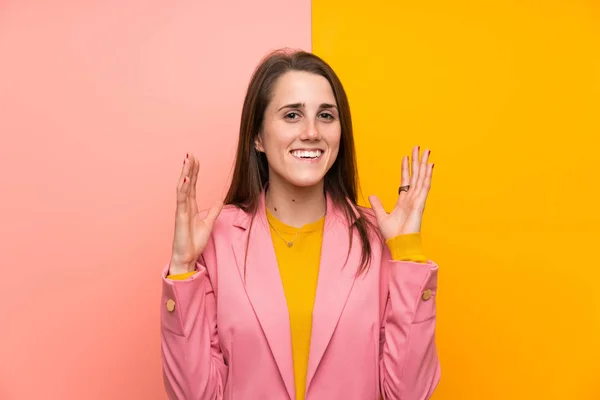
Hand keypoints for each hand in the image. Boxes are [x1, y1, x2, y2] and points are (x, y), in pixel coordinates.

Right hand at [169, 153, 222, 274]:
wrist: (187, 257)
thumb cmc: (194, 242)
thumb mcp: (209, 224)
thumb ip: (213, 211)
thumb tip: (219, 201)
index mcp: (190, 207)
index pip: (192, 186)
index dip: (194, 173)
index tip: (196, 160)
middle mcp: (184, 206)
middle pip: (186, 183)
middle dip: (188, 169)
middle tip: (190, 154)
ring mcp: (181, 211)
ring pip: (182, 188)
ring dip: (185, 174)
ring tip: (187, 161)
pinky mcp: (180, 217)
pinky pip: (181, 200)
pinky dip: (183, 189)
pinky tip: (186, 179)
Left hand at [368, 145, 433, 239]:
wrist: (400, 244)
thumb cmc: (393, 234)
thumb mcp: (381, 216)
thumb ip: (377, 205)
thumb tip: (371, 195)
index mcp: (404, 201)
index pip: (406, 180)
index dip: (406, 168)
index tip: (406, 157)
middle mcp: (412, 198)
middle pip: (415, 175)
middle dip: (417, 161)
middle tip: (419, 147)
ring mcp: (417, 200)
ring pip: (421, 177)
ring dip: (423, 164)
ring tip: (426, 151)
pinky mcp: (420, 203)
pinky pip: (424, 186)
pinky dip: (427, 175)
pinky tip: (430, 166)